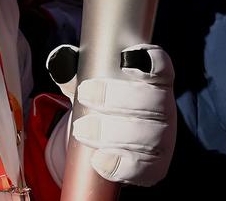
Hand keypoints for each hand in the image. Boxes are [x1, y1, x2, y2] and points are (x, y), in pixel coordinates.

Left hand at [46, 44, 176, 186]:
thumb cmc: (104, 109)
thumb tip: (61, 60)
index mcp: (153, 83)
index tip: (127, 58)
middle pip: (152, 101)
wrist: (111, 148)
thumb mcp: (91, 87)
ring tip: (82, 130)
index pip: (162, 69)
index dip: (151, 61)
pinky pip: (142, 167)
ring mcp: (162, 139)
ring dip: (112, 132)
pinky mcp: (155, 167)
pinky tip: (99, 159)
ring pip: (147, 134)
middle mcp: (164, 110)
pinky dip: (119, 163)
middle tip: (85, 94)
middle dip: (117, 97)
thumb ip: (77, 73)